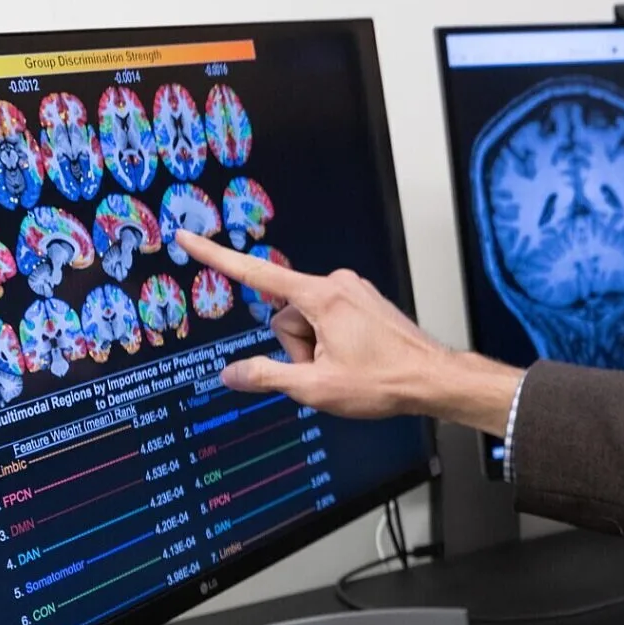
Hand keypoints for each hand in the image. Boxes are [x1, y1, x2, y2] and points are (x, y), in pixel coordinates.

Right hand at [177, 231, 522, 429]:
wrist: (434, 380)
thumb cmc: (385, 381)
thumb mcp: (316, 387)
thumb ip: (267, 377)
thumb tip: (230, 374)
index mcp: (320, 296)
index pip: (255, 274)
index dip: (217, 257)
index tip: (188, 237)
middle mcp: (336, 284)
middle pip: (286, 317)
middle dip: (297, 349)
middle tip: (328, 371)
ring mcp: (353, 292)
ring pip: (308, 322)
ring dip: (316, 350)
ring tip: (347, 368)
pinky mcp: (363, 303)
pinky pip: (329, 322)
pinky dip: (333, 344)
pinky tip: (357, 361)